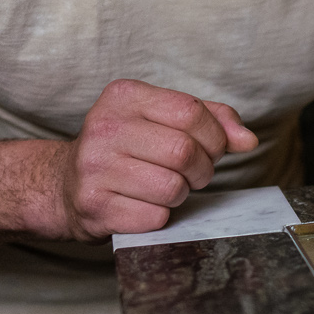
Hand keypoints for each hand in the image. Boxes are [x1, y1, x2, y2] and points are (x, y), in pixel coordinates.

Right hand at [50, 79, 257, 239]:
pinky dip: (160, 216)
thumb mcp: (161, 119)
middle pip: (184, 152)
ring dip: (180, 195)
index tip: (210, 148)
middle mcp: (104, 127)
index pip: (191, 112)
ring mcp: (94, 167)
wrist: (64, 185)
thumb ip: (210, 120)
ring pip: (172, 188)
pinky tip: (143, 206)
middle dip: (202, 169)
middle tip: (192, 174)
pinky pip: (155, 217)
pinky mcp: (94, 206)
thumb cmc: (125, 149)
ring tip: (164, 188)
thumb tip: (248, 140)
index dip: (215, 136)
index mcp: (123, 96)